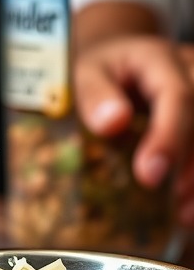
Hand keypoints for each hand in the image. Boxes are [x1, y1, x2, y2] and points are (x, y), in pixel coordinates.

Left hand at [73, 35, 193, 226]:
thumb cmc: (103, 67)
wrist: (123, 55)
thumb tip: (112, 123)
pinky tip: (190, 205)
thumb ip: (95, 93)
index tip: (149, 176)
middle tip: (177, 206)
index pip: (178, 98)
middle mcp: (193, 72)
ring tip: (185, 214)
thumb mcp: (86, 72)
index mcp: (160, 59)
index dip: (168, 138)